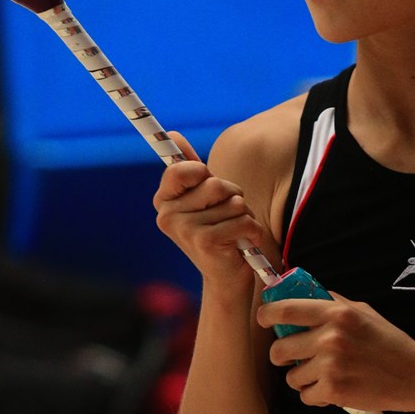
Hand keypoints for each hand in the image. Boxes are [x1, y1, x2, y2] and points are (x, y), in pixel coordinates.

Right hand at [152, 130, 266, 295]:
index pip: (179, 168)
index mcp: (164, 201)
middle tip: (227, 216)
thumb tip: (173, 134)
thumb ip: (190, 169)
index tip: (208, 188)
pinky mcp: (206, 242)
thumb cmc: (219, 232)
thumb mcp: (204, 199)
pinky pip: (242, 220)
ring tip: (235, 232)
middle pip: (214, 183)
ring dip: (243, 215)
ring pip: (233, 202)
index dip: (201, 174)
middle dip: (232, 196)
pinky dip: (251, 230)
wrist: (226, 279)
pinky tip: (243, 243)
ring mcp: (185, 230)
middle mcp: (168, 215)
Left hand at [257, 292, 414, 410]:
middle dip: (281, 356)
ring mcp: (331, 365)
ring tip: (323, 375)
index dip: (267, 315)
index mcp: (336, 313)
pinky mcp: (334, 391)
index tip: (263, 319)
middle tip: (291, 357)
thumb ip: (333, 303)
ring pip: (291, 377)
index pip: (285, 309)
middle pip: (279, 348)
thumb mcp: (363, 312)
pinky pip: (305, 396)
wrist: (414, 375)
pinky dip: (315, 396)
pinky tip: (332, 389)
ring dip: (302, 378)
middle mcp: (330, 337)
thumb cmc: (389, 343)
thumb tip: (303, 294)